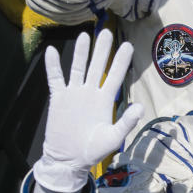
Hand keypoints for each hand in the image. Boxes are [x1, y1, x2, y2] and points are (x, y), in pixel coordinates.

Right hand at [33, 31, 143, 192]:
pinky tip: (52, 51)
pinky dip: (53, 66)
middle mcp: (90, 93)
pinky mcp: (59, 99)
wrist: (69, 160)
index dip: (120, 61)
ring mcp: (74, 94)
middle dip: (102, 50)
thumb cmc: (93, 150)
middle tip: (106, 31)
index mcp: (105, 100)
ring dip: (81, 52)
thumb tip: (140, 106)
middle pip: (97, 66)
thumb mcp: (112, 138)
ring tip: (84, 35)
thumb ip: (126, 122)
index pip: (115, 76)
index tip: (127, 45)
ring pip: (78, 68)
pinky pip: (55, 79)